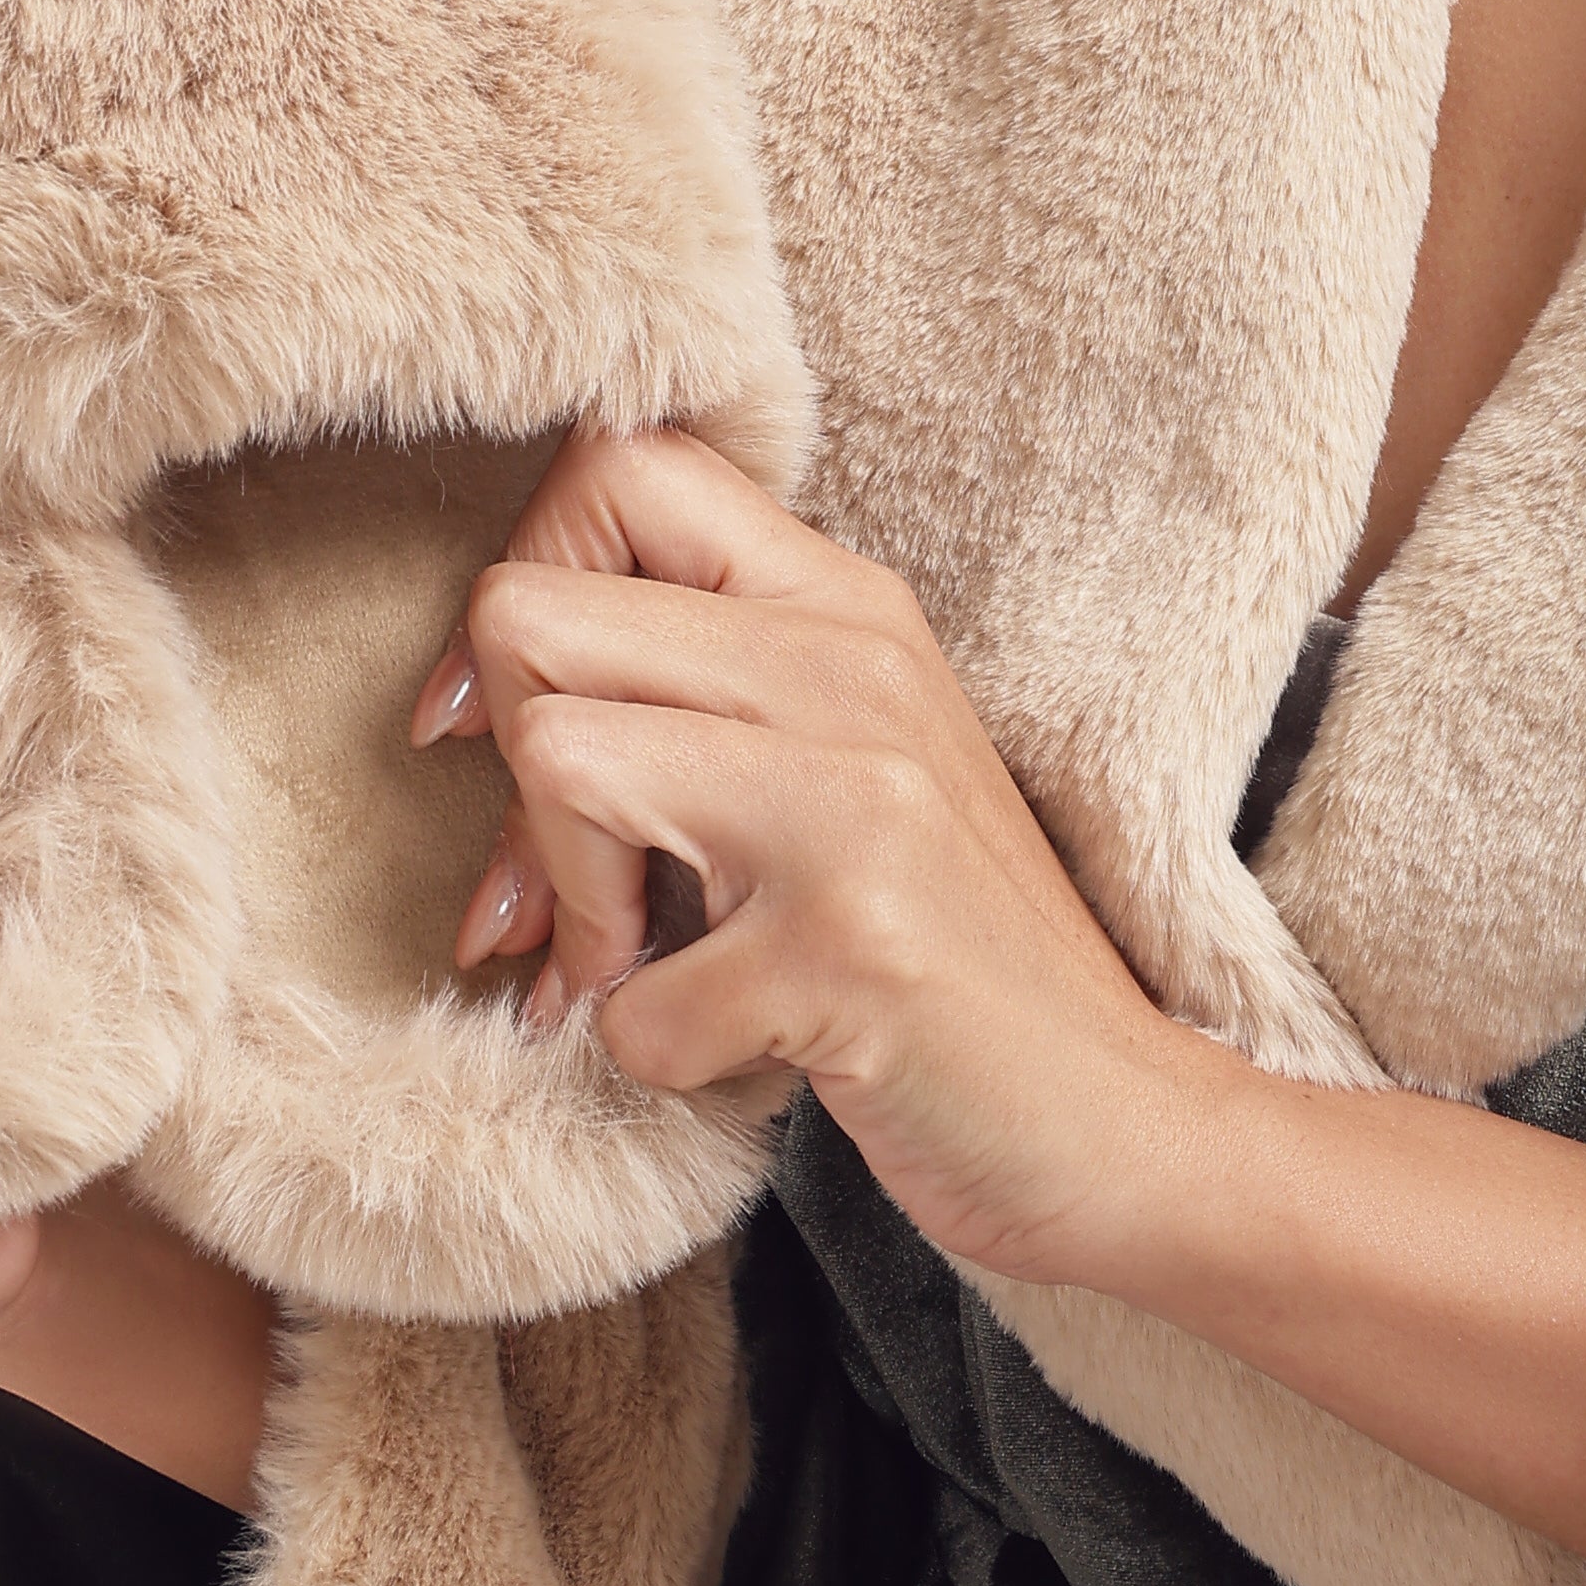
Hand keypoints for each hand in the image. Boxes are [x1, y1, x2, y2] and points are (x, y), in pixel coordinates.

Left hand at [416, 429, 1201, 1290]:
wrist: (1122, 1118)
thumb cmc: (946, 948)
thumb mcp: (844, 759)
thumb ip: (695, 689)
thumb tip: (462, 698)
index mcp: (844, 603)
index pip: (620, 466)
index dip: (525, 575)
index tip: (508, 713)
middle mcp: (853, 668)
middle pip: (529, 613)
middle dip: (505, 769)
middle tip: (558, 888)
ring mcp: (856, 805)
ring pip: (554, 756)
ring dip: (564, 907)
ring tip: (628, 971)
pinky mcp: (848, 952)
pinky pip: (629, 999)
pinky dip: (651, 1056)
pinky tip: (733, 1057)